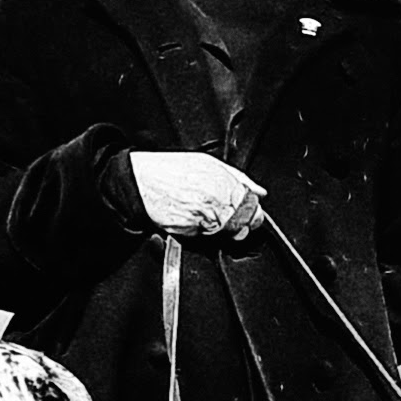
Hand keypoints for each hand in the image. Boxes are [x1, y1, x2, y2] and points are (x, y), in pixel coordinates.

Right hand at [126, 150, 265, 238]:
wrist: (141, 180)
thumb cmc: (171, 170)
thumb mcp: (208, 164)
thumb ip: (239, 178)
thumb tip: (259, 192)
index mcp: (225, 180)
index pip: (252, 207)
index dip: (251, 215)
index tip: (246, 216)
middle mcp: (218, 196)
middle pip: (242, 223)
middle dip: (237, 224)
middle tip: (222, 218)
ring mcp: (204, 213)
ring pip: (224, 232)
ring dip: (217, 229)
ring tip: (200, 214)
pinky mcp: (190, 227)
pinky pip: (203, 236)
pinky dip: (199, 232)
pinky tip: (189, 218)